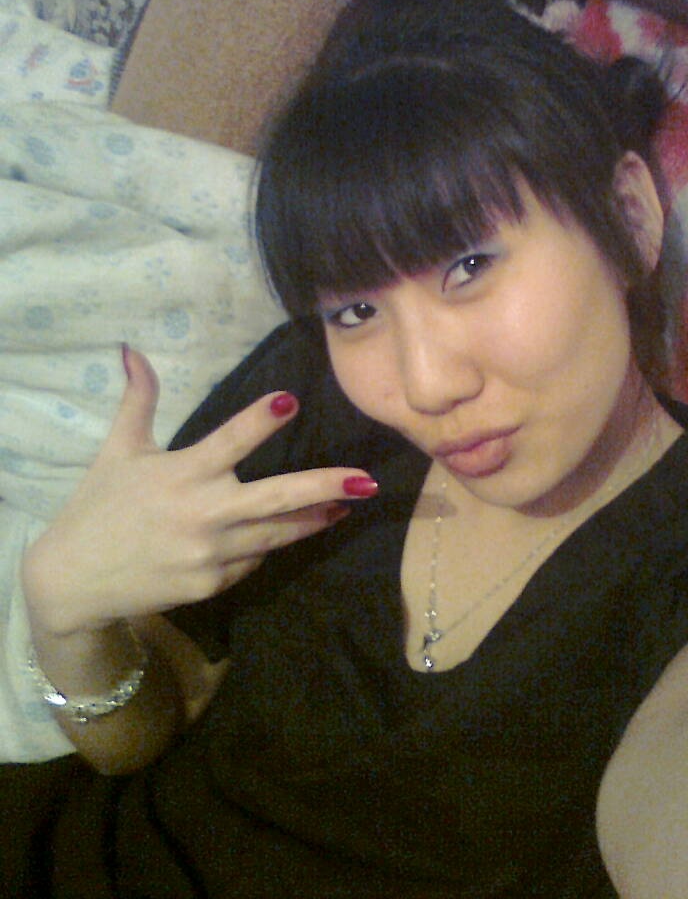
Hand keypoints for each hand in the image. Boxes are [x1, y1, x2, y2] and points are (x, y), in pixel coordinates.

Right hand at [23, 346, 376, 636]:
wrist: (71, 583)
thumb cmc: (99, 507)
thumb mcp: (118, 450)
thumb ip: (138, 401)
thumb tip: (134, 351)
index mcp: (180, 473)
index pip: (227, 442)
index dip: (259, 421)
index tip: (290, 400)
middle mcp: (201, 514)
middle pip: (275, 499)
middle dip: (324, 488)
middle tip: (366, 481)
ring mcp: (210, 555)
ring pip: (277, 535)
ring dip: (314, 519)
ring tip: (346, 505)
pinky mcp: (211, 585)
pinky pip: (252, 560)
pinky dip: (264, 546)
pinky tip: (277, 534)